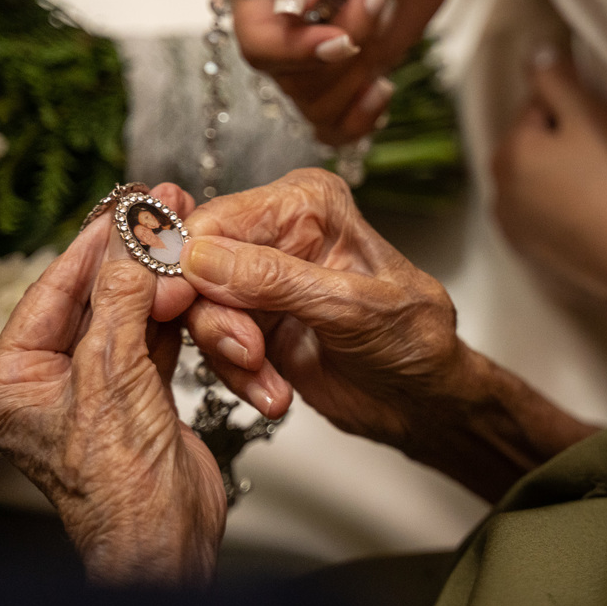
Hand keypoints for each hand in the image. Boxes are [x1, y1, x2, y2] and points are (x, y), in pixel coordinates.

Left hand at [0, 184, 224, 585]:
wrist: (168, 538)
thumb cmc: (121, 485)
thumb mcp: (114, 374)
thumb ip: (122, 297)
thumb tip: (131, 234)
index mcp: (8, 382)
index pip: (51, 292)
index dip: (94, 244)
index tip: (126, 204)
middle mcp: (44, 384)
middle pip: (92, 298)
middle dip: (131, 256)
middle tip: (159, 208)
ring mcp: (93, 388)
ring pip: (126, 313)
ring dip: (156, 277)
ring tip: (179, 229)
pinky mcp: (135, 394)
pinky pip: (151, 336)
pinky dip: (172, 310)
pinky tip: (187, 274)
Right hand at [180, 169, 465, 447]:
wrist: (425, 400)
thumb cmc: (416, 341)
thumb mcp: (352, 307)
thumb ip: (276, 279)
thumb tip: (200, 257)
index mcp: (308, 205)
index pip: (219, 218)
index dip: (189, 260)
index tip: (181, 303)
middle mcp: (280, 235)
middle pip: (198, 266)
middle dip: (217, 320)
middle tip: (248, 354)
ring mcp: (263, 283)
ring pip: (201, 312)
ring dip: (231, 357)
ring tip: (269, 383)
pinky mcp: (254, 326)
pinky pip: (216, 349)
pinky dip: (239, 377)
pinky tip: (275, 394)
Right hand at [233, 0, 511, 145]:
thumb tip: (288, 7)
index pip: (255, 43)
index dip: (296, 50)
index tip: (342, 37)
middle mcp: (276, 27)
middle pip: (290, 78)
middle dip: (349, 43)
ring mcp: (310, 58)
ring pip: (316, 106)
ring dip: (363, 69)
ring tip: (387, 4)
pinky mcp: (345, 78)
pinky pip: (334, 129)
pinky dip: (361, 120)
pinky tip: (384, 86)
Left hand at [492, 46, 606, 302]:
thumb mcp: (589, 115)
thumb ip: (555, 79)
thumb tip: (533, 53)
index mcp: (508, 150)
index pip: (539, 109)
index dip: (576, 114)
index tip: (603, 135)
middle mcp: (499, 190)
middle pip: (533, 148)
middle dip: (562, 147)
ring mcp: (512, 228)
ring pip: (537, 184)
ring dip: (560, 180)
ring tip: (602, 192)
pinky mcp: (530, 256)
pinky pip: (544, 219)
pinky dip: (561, 214)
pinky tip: (593, 220)